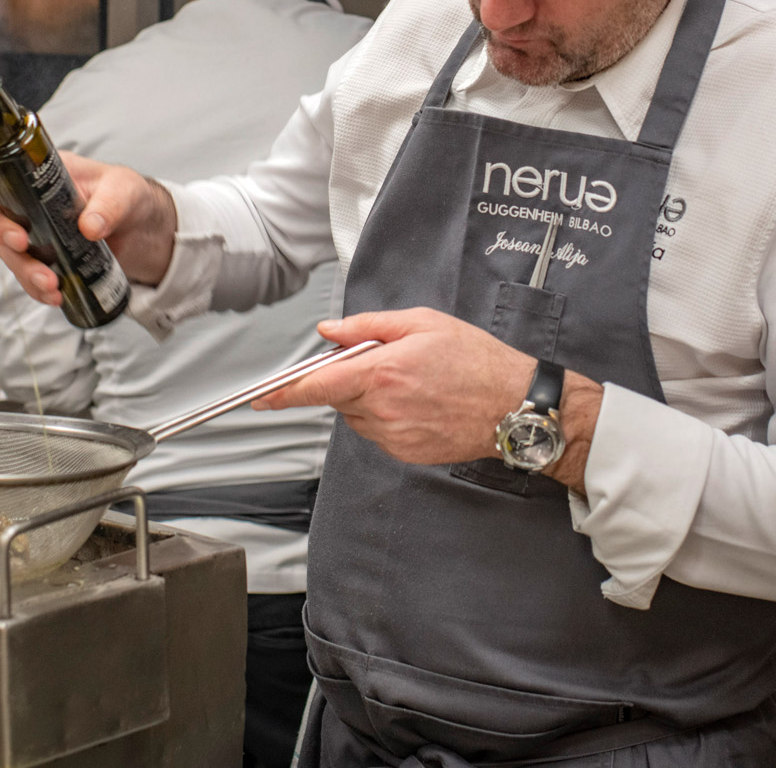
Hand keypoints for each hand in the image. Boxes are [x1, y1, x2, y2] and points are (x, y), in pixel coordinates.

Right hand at [0, 156, 177, 306]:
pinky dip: (36, 289)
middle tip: (21, 245)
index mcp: (46, 174)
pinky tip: (53, 297)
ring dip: (23, 270)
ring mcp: (38, 233)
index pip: (4, 173)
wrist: (148, 233)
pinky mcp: (49, 259)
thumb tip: (90, 227)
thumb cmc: (133, 198)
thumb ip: (110, 206)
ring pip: (10, 252)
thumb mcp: (126, 192)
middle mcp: (34, 203)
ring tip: (49, 284)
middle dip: (1, 233)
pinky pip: (29, 275)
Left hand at [253, 309, 601, 486]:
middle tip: (387, 362)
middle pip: (337, 397)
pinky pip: (378, 432)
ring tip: (412, 382)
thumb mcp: (422, 323)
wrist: (514, 405)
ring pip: (357, 416)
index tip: (261, 396)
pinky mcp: (406, 453)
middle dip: (348, 379)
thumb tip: (330, 331)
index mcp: (382, 372)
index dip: (284, 391)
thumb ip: (368, 327)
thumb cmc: (476, 360)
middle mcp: (383, 409)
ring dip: (369, 398)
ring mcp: (394, 436)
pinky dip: (387, 417)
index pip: (317, 385)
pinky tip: (420, 403)